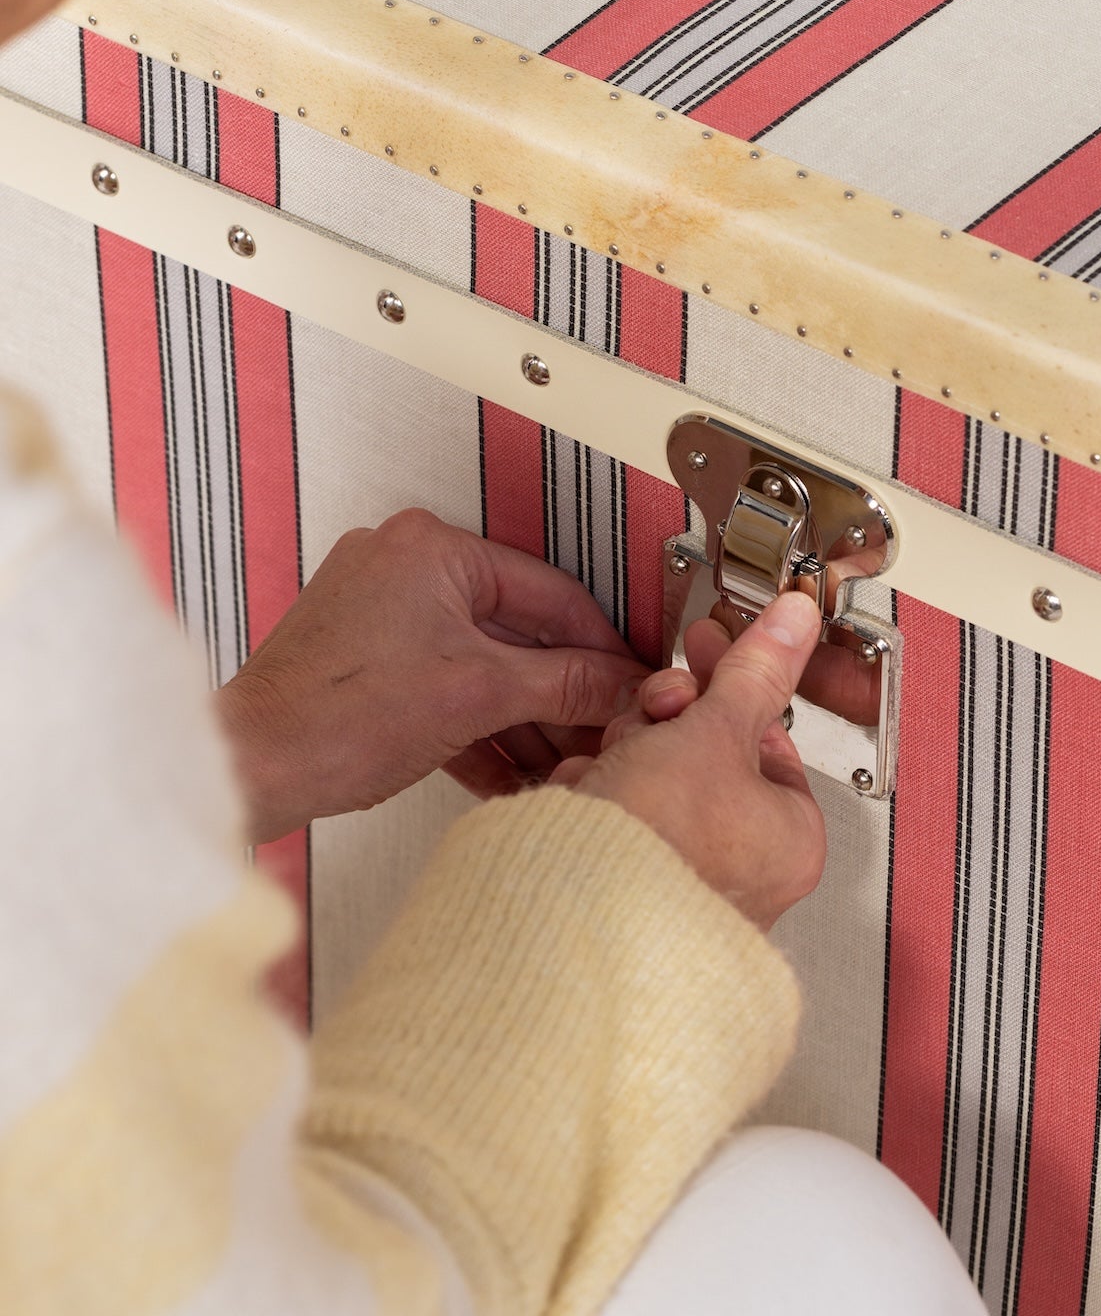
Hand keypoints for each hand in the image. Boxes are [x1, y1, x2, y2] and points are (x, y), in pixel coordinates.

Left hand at [215, 509, 646, 843]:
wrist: (248, 768)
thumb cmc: (330, 720)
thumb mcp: (476, 696)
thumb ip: (562, 685)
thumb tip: (620, 685)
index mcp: (432, 548)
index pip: (550, 593)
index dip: (601, 647)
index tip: (631, 683)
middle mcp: (404, 564)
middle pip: (516, 630)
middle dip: (559, 694)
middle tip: (601, 731)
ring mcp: (380, 610)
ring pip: (479, 662)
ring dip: (521, 719)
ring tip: (560, 764)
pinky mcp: (364, 657)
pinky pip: (442, 683)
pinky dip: (476, 725)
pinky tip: (509, 773)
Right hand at [548, 591, 826, 931]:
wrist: (567, 909)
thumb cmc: (657, 848)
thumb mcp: (714, 732)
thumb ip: (752, 671)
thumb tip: (795, 624)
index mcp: (789, 839)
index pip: (764, 733)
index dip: (727, 688)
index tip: (706, 652)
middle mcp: (743, 870)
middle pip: (705, 750)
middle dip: (668, 721)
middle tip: (658, 716)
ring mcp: (680, 877)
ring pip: (654, 773)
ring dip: (626, 752)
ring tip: (616, 768)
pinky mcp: (625, 879)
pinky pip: (615, 809)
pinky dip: (596, 792)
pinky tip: (588, 797)